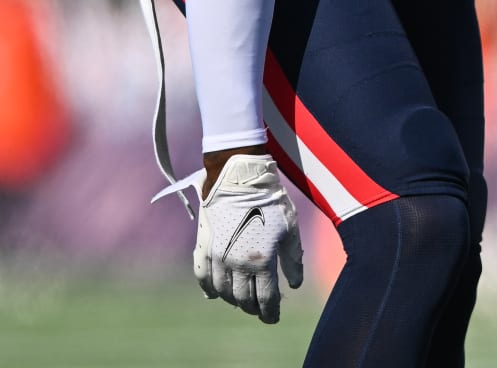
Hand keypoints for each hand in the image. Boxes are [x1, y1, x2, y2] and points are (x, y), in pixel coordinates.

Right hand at [194, 153, 302, 321]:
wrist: (240, 178)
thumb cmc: (270, 201)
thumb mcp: (290, 229)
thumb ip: (293, 259)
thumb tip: (294, 285)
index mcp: (261, 261)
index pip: (265, 299)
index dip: (270, 312)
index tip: (274, 318)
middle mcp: (237, 264)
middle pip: (243, 299)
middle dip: (253, 308)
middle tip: (260, 309)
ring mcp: (217, 256)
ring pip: (223, 291)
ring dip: (233, 300)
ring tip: (242, 300)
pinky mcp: (204, 246)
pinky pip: (202, 276)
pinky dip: (208, 288)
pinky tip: (214, 294)